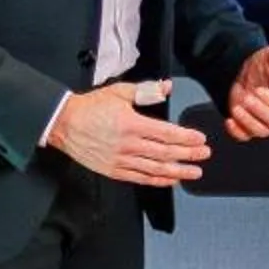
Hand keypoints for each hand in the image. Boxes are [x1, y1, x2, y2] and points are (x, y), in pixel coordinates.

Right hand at [47, 81, 209, 188]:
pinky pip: (141, 178)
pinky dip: (158, 181)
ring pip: (156, 170)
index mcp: (131, 124)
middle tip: (204, 155)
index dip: (186, 138)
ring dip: (178, 172)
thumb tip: (166, 88)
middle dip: (188, 155)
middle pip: (165, 153)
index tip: (200, 139)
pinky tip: (171, 180)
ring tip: (193, 173)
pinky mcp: (115, 171)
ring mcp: (122, 160)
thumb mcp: (119, 92)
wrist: (65, 124)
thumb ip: (145, 91)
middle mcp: (128, 145)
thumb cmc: (90, 108)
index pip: (166, 133)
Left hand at [225, 45, 268, 142]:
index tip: (259, 90)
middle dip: (260, 110)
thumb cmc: (264, 66)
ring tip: (237, 107)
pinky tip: (229, 121)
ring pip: (261, 130)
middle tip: (247, 98)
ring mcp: (267, 124)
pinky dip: (236, 131)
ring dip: (248, 121)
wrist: (246, 74)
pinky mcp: (251, 129)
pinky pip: (245, 136)